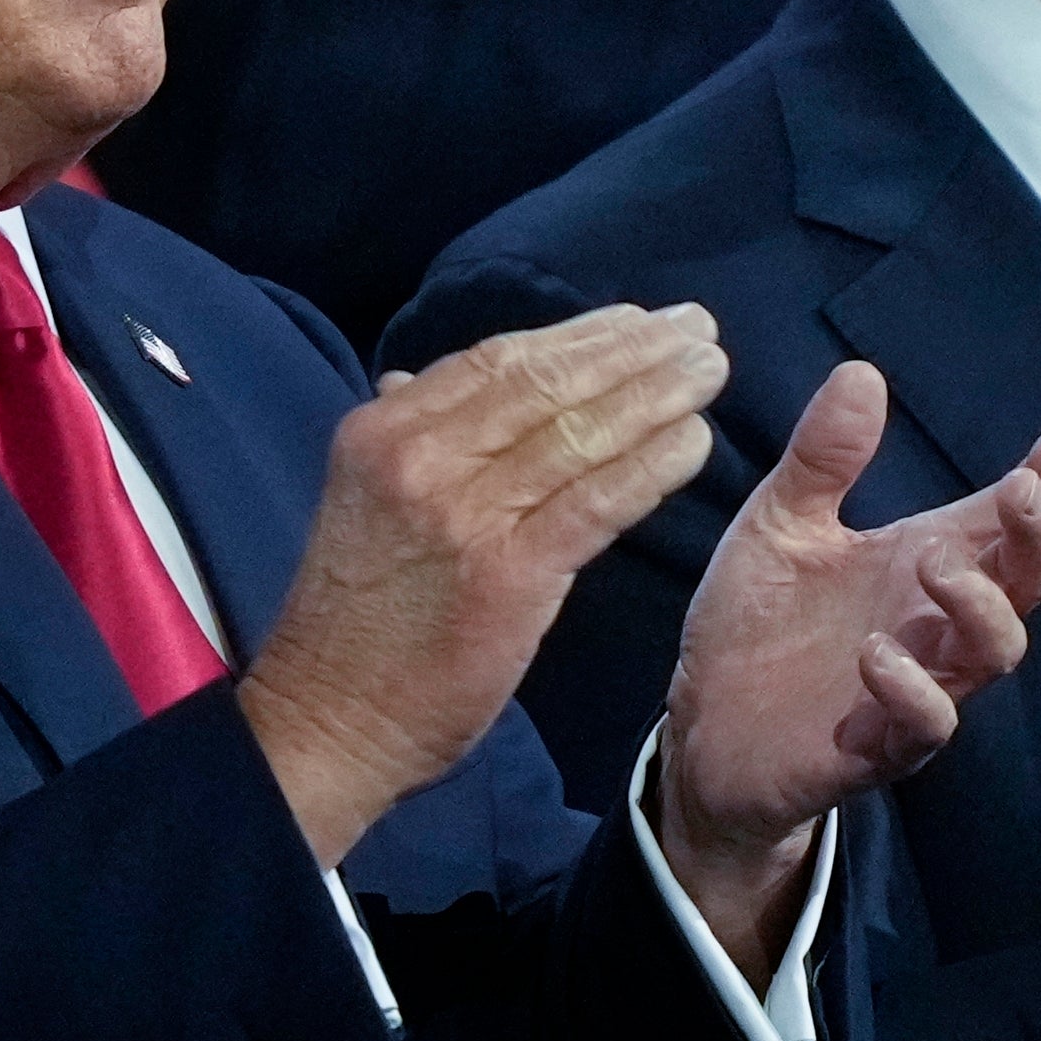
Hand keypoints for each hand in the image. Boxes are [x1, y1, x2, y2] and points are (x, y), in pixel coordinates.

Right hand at [240, 304, 727, 865]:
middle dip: (633, 350)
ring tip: (711, 370)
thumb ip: (406, 436)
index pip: (498, 359)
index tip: (639, 319)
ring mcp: (464, 513)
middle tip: (700, 327)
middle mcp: (420, 456)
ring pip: (579, 433)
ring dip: (657, 395)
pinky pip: (596, 503)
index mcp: (382, 429)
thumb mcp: (363, 500)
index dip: (579, 334)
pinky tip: (694, 444)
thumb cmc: (353, 619)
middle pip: (546, 383)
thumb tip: (424, 377)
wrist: (328, 721)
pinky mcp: (508, 573)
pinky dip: (651, 467)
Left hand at [657, 364, 1040, 980]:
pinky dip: (914, 690)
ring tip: (933, 562)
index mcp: (918, 564)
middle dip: (1036, 537)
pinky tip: (877, 654)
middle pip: (1025, 584)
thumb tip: (863, 371)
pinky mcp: (877, 747)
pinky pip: (926, 725)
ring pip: (994, 652)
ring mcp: (915, 687)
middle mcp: (934, 624)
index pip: (1003, 523)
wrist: (701, 728)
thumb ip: (823, 459)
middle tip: (1017, 491)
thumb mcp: (779, 525)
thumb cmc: (756, 624)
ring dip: (979, 605)